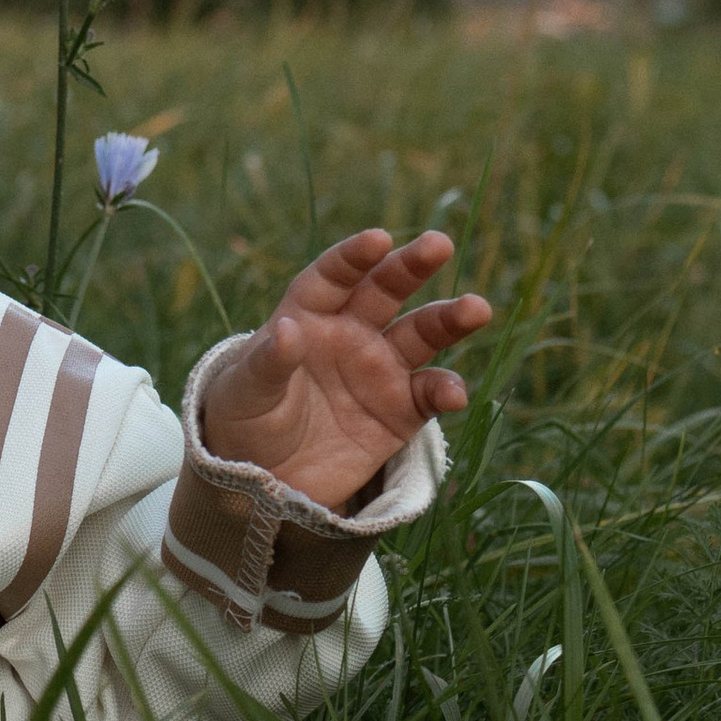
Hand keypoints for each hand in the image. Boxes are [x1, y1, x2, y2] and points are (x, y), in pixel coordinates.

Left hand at [197, 229, 490, 509]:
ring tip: (476, 309)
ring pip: (422, 334)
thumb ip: (268, 362)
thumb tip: (288, 329)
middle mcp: (350, 332)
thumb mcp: (245, 392)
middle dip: (412, 266)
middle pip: (386, 290)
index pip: (333, 276)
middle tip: (440, 244)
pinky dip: (446, 390)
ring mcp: (380, 369)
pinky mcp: (401, 410)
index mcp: (308, 315)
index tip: (378, 240)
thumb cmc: (244, 421)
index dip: (354, 257)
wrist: (265, 481)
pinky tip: (454, 394)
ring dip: (449, 320)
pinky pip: (430, 393)